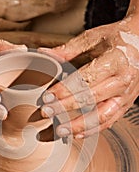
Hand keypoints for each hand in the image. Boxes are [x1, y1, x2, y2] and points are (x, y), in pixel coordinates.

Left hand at [40, 17, 138, 137]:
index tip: (47, 97)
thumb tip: (44, 53)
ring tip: (59, 130)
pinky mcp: (126, 104)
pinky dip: (93, 129)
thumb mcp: (94, 37)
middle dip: (66, 108)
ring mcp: (126, 95)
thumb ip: (69, 49)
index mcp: (115, 60)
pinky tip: (77, 134)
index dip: (64, 90)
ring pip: (102, 116)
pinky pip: (110, 121)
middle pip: (91, 99)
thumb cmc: (118, 38)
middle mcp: (123, 80)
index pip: (85, 79)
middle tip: (46, 113)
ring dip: (79, 126)